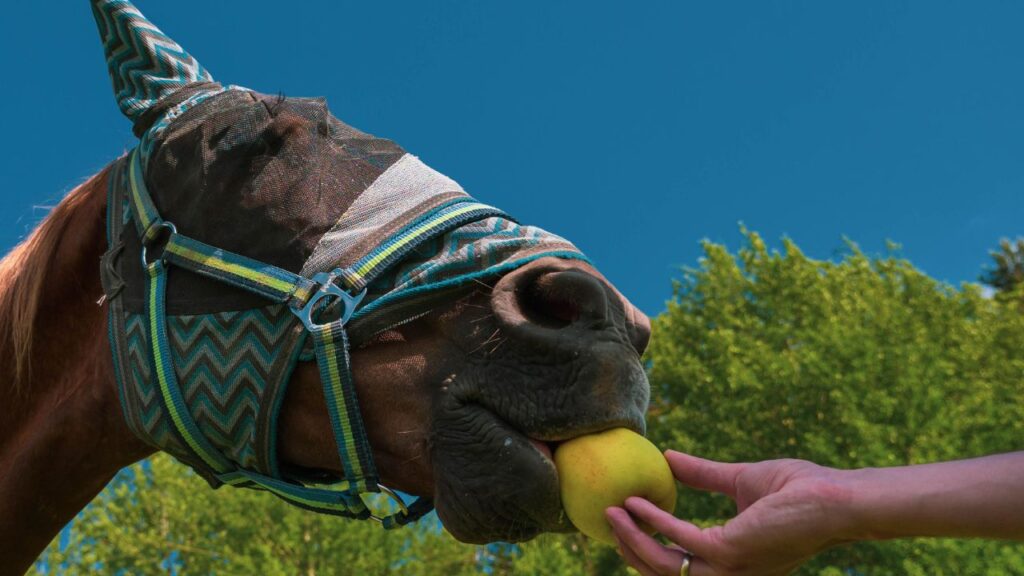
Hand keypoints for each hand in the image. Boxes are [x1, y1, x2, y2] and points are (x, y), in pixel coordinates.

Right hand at [605, 451, 855, 575]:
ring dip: (633, 541)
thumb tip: (668, 458)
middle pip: (665, 575)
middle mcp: (729, 575)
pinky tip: (638, 503)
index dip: (647, 552)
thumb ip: (704, 475)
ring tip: (612, 511)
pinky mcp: (732, 551)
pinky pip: (680, 541)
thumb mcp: (739, 480)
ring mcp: (730, 568)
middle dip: (631, 552)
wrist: (836, 497)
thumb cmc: (800, 490)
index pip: (681, 568)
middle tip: (607, 521)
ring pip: (665, 566)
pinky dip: (654, 522)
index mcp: (732, 565)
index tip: (624, 525)